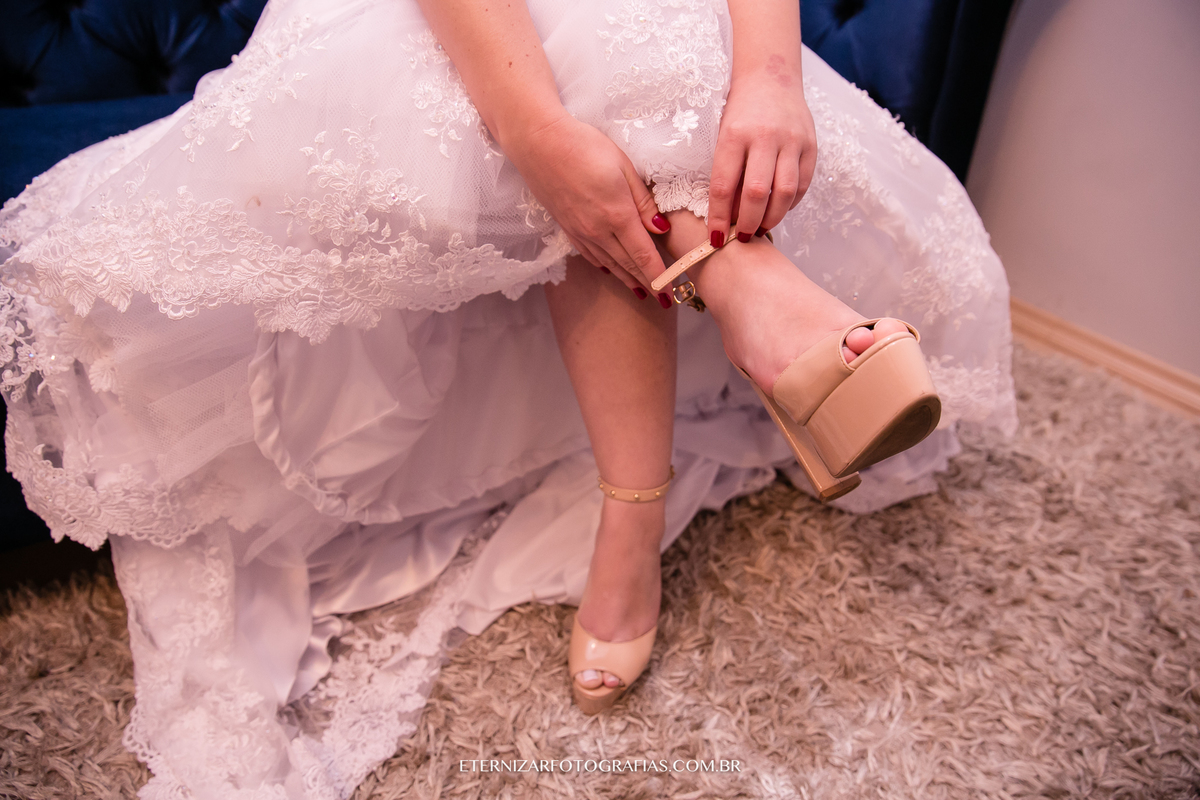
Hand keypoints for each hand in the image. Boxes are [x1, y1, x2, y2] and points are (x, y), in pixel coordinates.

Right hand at [502, 112, 669, 292]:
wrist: (538, 143)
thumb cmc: (584, 145)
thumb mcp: (623, 166)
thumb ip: (642, 200)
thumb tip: (661, 228)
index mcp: (617, 214)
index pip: (644, 255)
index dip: (659, 277)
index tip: (671, 294)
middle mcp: (598, 230)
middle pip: (628, 265)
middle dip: (647, 284)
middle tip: (664, 301)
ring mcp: (580, 230)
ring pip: (609, 263)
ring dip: (627, 279)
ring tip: (641, 292)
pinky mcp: (567, 227)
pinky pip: (590, 254)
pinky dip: (604, 266)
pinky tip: (610, 270)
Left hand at [707, 65, 816, 242]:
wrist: (771, 76)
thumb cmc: (740, 112)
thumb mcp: (724, 135)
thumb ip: (727, 172)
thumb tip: (728, 217)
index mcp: (735, 134)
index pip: (724, 186)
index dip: (719, 218)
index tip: (715, 239)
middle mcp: (766, 137)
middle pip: (757, 193)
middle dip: (748, 223)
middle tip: (742, 237)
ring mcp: (792, 141)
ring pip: (785, 193)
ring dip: (772, 218)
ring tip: (761, 228)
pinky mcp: (811, 145)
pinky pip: (803, 184)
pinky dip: (790, 203)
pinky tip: (778, 209)